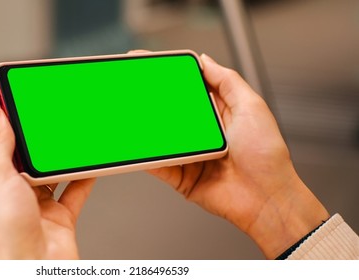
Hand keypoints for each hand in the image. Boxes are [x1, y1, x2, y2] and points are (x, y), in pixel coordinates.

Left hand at [0, 105, 94, 258]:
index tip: (21, 97)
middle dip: (41, 135)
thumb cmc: (2, 234)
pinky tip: (91, 163)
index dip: (8, 117)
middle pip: (29, 153)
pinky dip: (85, 177)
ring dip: (64, 155)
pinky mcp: (59, 215)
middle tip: (55, 114)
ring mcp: (37, 202)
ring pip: (53, 170)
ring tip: (75, 135)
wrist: (31, 270)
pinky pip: (75, 189)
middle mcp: (12, 189)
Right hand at [148, 54, 328, 258]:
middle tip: (132, 87)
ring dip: (145, 127)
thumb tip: (205, 61)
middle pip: (170, 112)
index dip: (170, 77)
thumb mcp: (251, 106)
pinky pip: (158, 164)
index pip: (189, 90)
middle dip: (150, 100)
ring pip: (161, 138)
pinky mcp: (181, 176)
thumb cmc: (267, 156)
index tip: (152, 65)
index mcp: (218, 113)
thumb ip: (227, 81)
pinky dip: (145, 156)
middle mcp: (203, 133)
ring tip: (129, 114)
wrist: (266, 198)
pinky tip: (136, 146)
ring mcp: (190, 154)